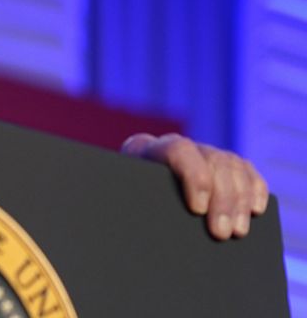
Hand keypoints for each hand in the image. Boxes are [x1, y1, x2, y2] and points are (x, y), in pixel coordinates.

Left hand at [121, 133, 268, 239]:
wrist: (132, 190)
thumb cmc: (125, 203)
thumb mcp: (123, 202)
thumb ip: (133, 207)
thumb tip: (145, 230)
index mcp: (146, 149)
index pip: (178, 151)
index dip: (195, 178)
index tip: (198, 210)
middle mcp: (179, 145)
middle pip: (212, 161)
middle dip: (222, 200)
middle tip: (221, 234)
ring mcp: (202, 152)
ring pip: (231, 166)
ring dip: (239, 200)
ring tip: (238, 232)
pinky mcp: (222, 164)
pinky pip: (246, 169)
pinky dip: (254, 188)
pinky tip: (255, 210)